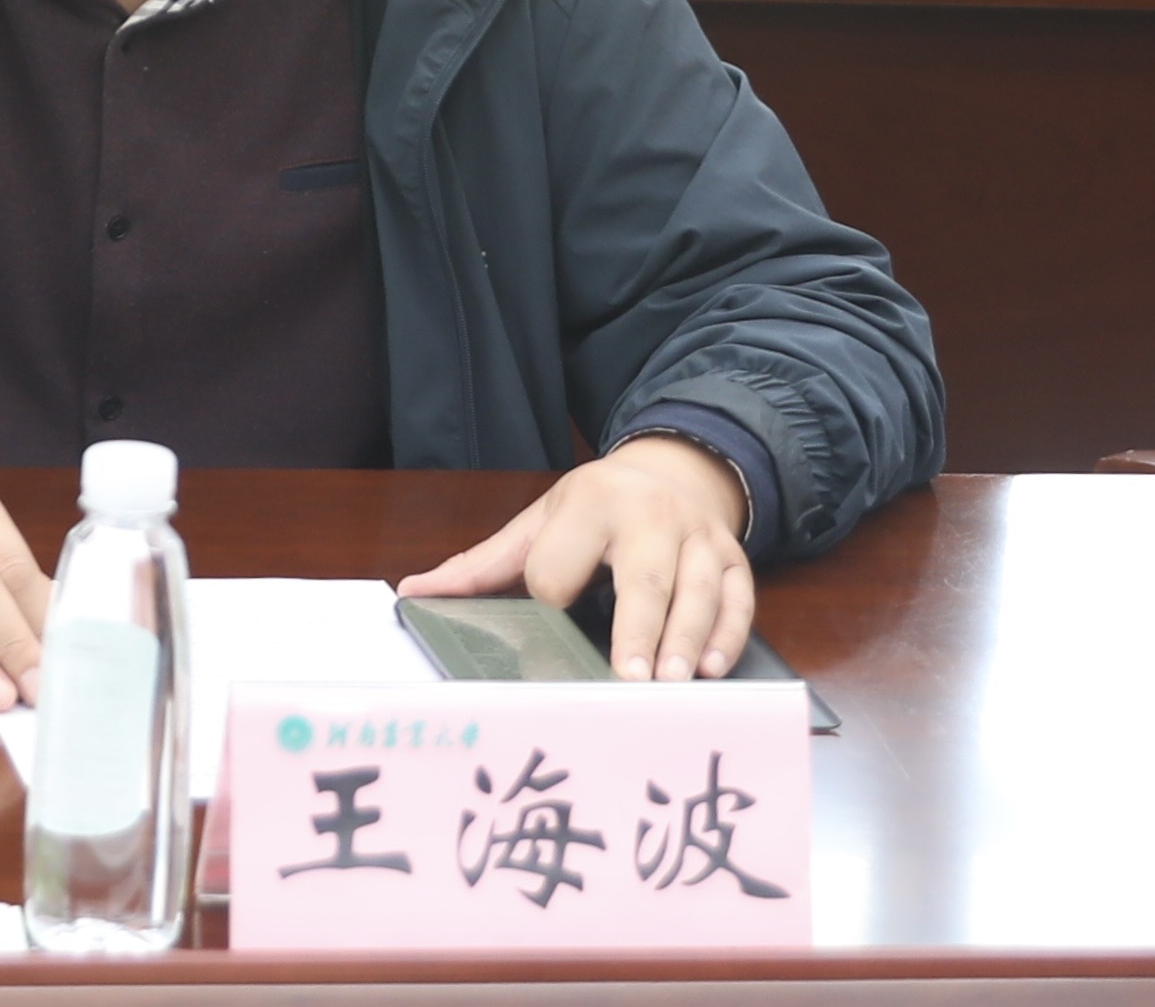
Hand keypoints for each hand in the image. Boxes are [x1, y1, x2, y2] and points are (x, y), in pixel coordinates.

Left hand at [395, 436, 753, 682]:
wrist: (668, 471)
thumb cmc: (594, 511)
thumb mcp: (537, 523)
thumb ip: (481, 565)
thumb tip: (414, 593)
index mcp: (590, 504)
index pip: (563, 566)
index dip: (553, 594)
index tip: (549, 618)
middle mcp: (650, 515)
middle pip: (645, 576)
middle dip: (640, 627)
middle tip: (632, 679)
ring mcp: (698, 537)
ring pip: (699, 589)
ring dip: (688, 637)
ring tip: (675, 684)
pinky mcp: (734, 558)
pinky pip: (740, 597)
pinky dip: (729, 634)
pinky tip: (711, 667)